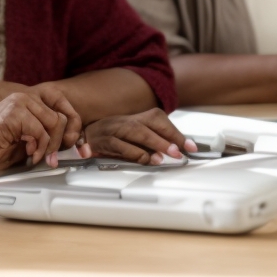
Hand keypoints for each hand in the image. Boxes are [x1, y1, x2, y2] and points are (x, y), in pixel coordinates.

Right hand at [0, 90, 89, 185]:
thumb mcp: (25, 140)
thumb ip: (43, 135)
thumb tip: (67, 142)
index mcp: (28, 101)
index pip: (62, 112)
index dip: (69, 133)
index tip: (70, 150)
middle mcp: (24, 97)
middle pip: (61, 118)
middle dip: (59, 143)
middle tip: (50, 159)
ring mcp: (19, 103)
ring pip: (55, 124)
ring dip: (49, 146)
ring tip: (37, 156)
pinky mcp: (14, 114)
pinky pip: (41, 131)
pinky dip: (39, 147)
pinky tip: (28, 153)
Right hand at [84, 109, 198, 164]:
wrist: (85, 136)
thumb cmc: (114, 138)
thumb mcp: (135, 138)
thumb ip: (154, 143)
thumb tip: (176, 151)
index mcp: (137, 117)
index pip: (160, 120)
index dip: (176, 133)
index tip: (191, 147)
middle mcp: (127, 120)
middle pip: (151, 124)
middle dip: (167, 138)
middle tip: (179, 152)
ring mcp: (115, 129)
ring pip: (137, 132)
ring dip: (153, 144)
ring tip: (166, 156)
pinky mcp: (105, 141)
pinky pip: (121, 146)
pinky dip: (135, 153)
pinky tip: (145, 159)